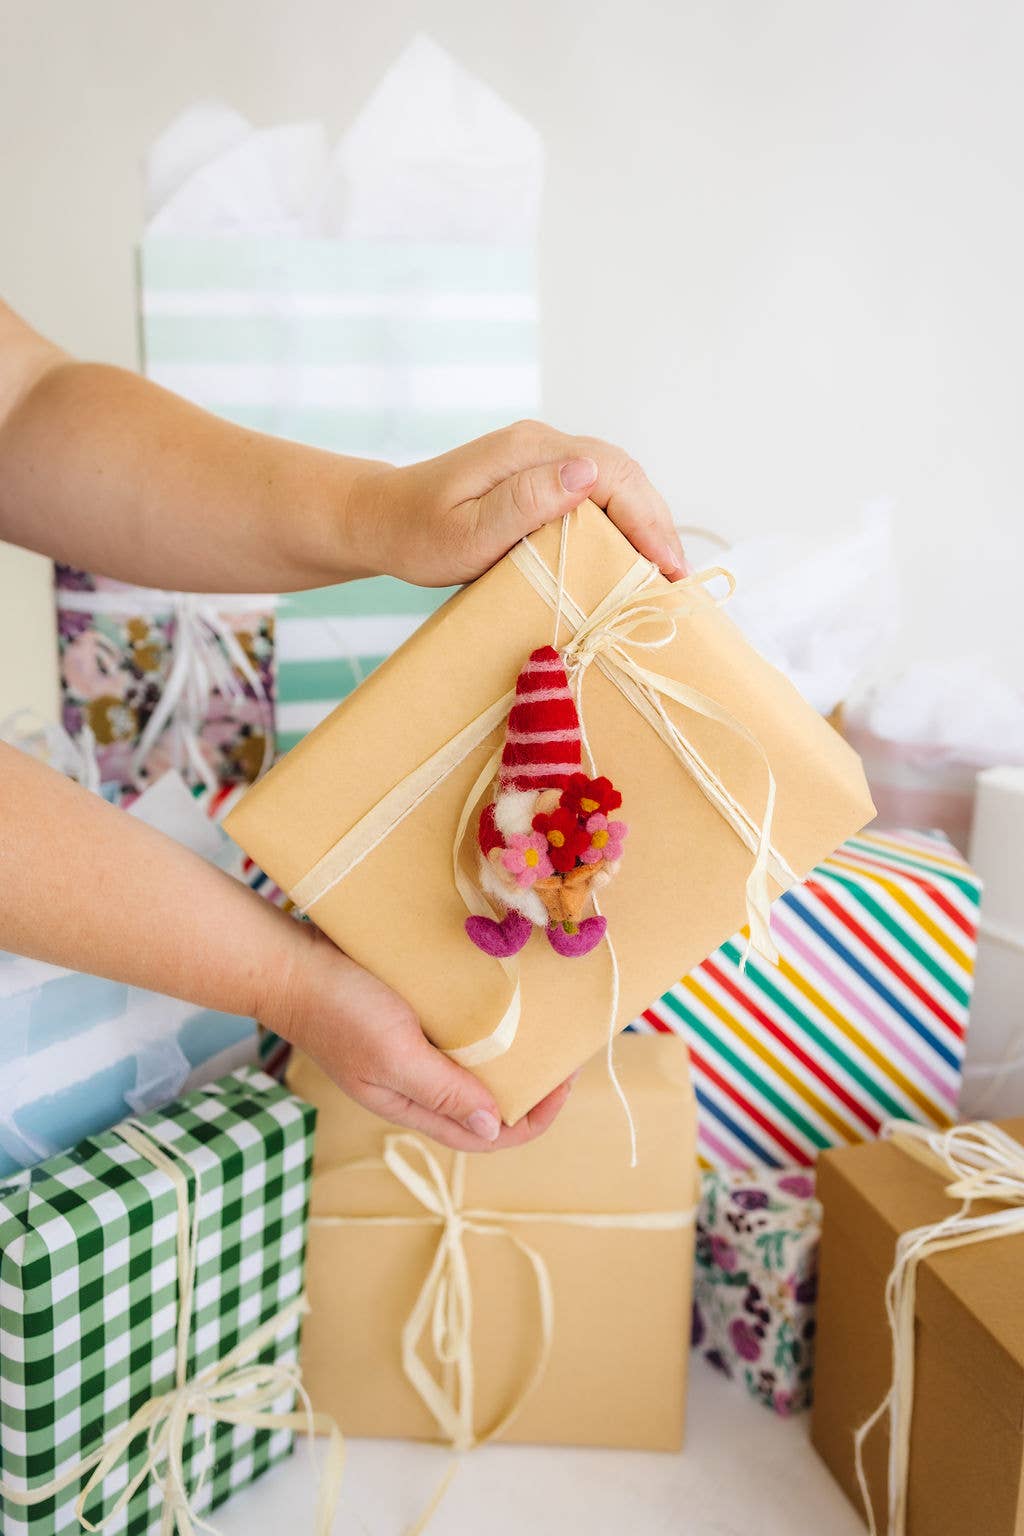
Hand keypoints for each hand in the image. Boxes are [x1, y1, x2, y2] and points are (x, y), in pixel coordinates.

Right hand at [262, 922, 574, 1152]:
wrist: (288, 960)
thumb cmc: (338, 1009)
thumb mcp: (394, 1055)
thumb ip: (443, 1091)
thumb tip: (494, 1126)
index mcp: (411, 1104)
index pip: (483, 1134)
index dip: (530, 1120)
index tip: (562, 1085)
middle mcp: (415, 1082)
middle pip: (484, 1102)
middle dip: (528, 1086)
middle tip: (562, 1052)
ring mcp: (410, 1048)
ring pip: (474, 1064)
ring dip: (511, 1052)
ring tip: (543, 1025)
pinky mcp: (407, 1014)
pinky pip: (458, 1027)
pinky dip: (488, 1019)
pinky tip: (507, 997)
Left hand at [348, 420, 689, 587]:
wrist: (379, 520)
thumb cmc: (416, 535)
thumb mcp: (466, 531)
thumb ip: (525, 503)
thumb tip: (587, 474)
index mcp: (530, 451)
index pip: (612, 473)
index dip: (647, 519)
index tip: (667, 568)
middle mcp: (542, 445)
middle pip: (623, 474)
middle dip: (656, 523)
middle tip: (677, 580)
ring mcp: (542, 458)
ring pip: (615, 482)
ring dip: (645, 523)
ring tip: (663, 573)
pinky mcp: (538, 478)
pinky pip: (595, 493)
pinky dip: (622, 522)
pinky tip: (631, 556)